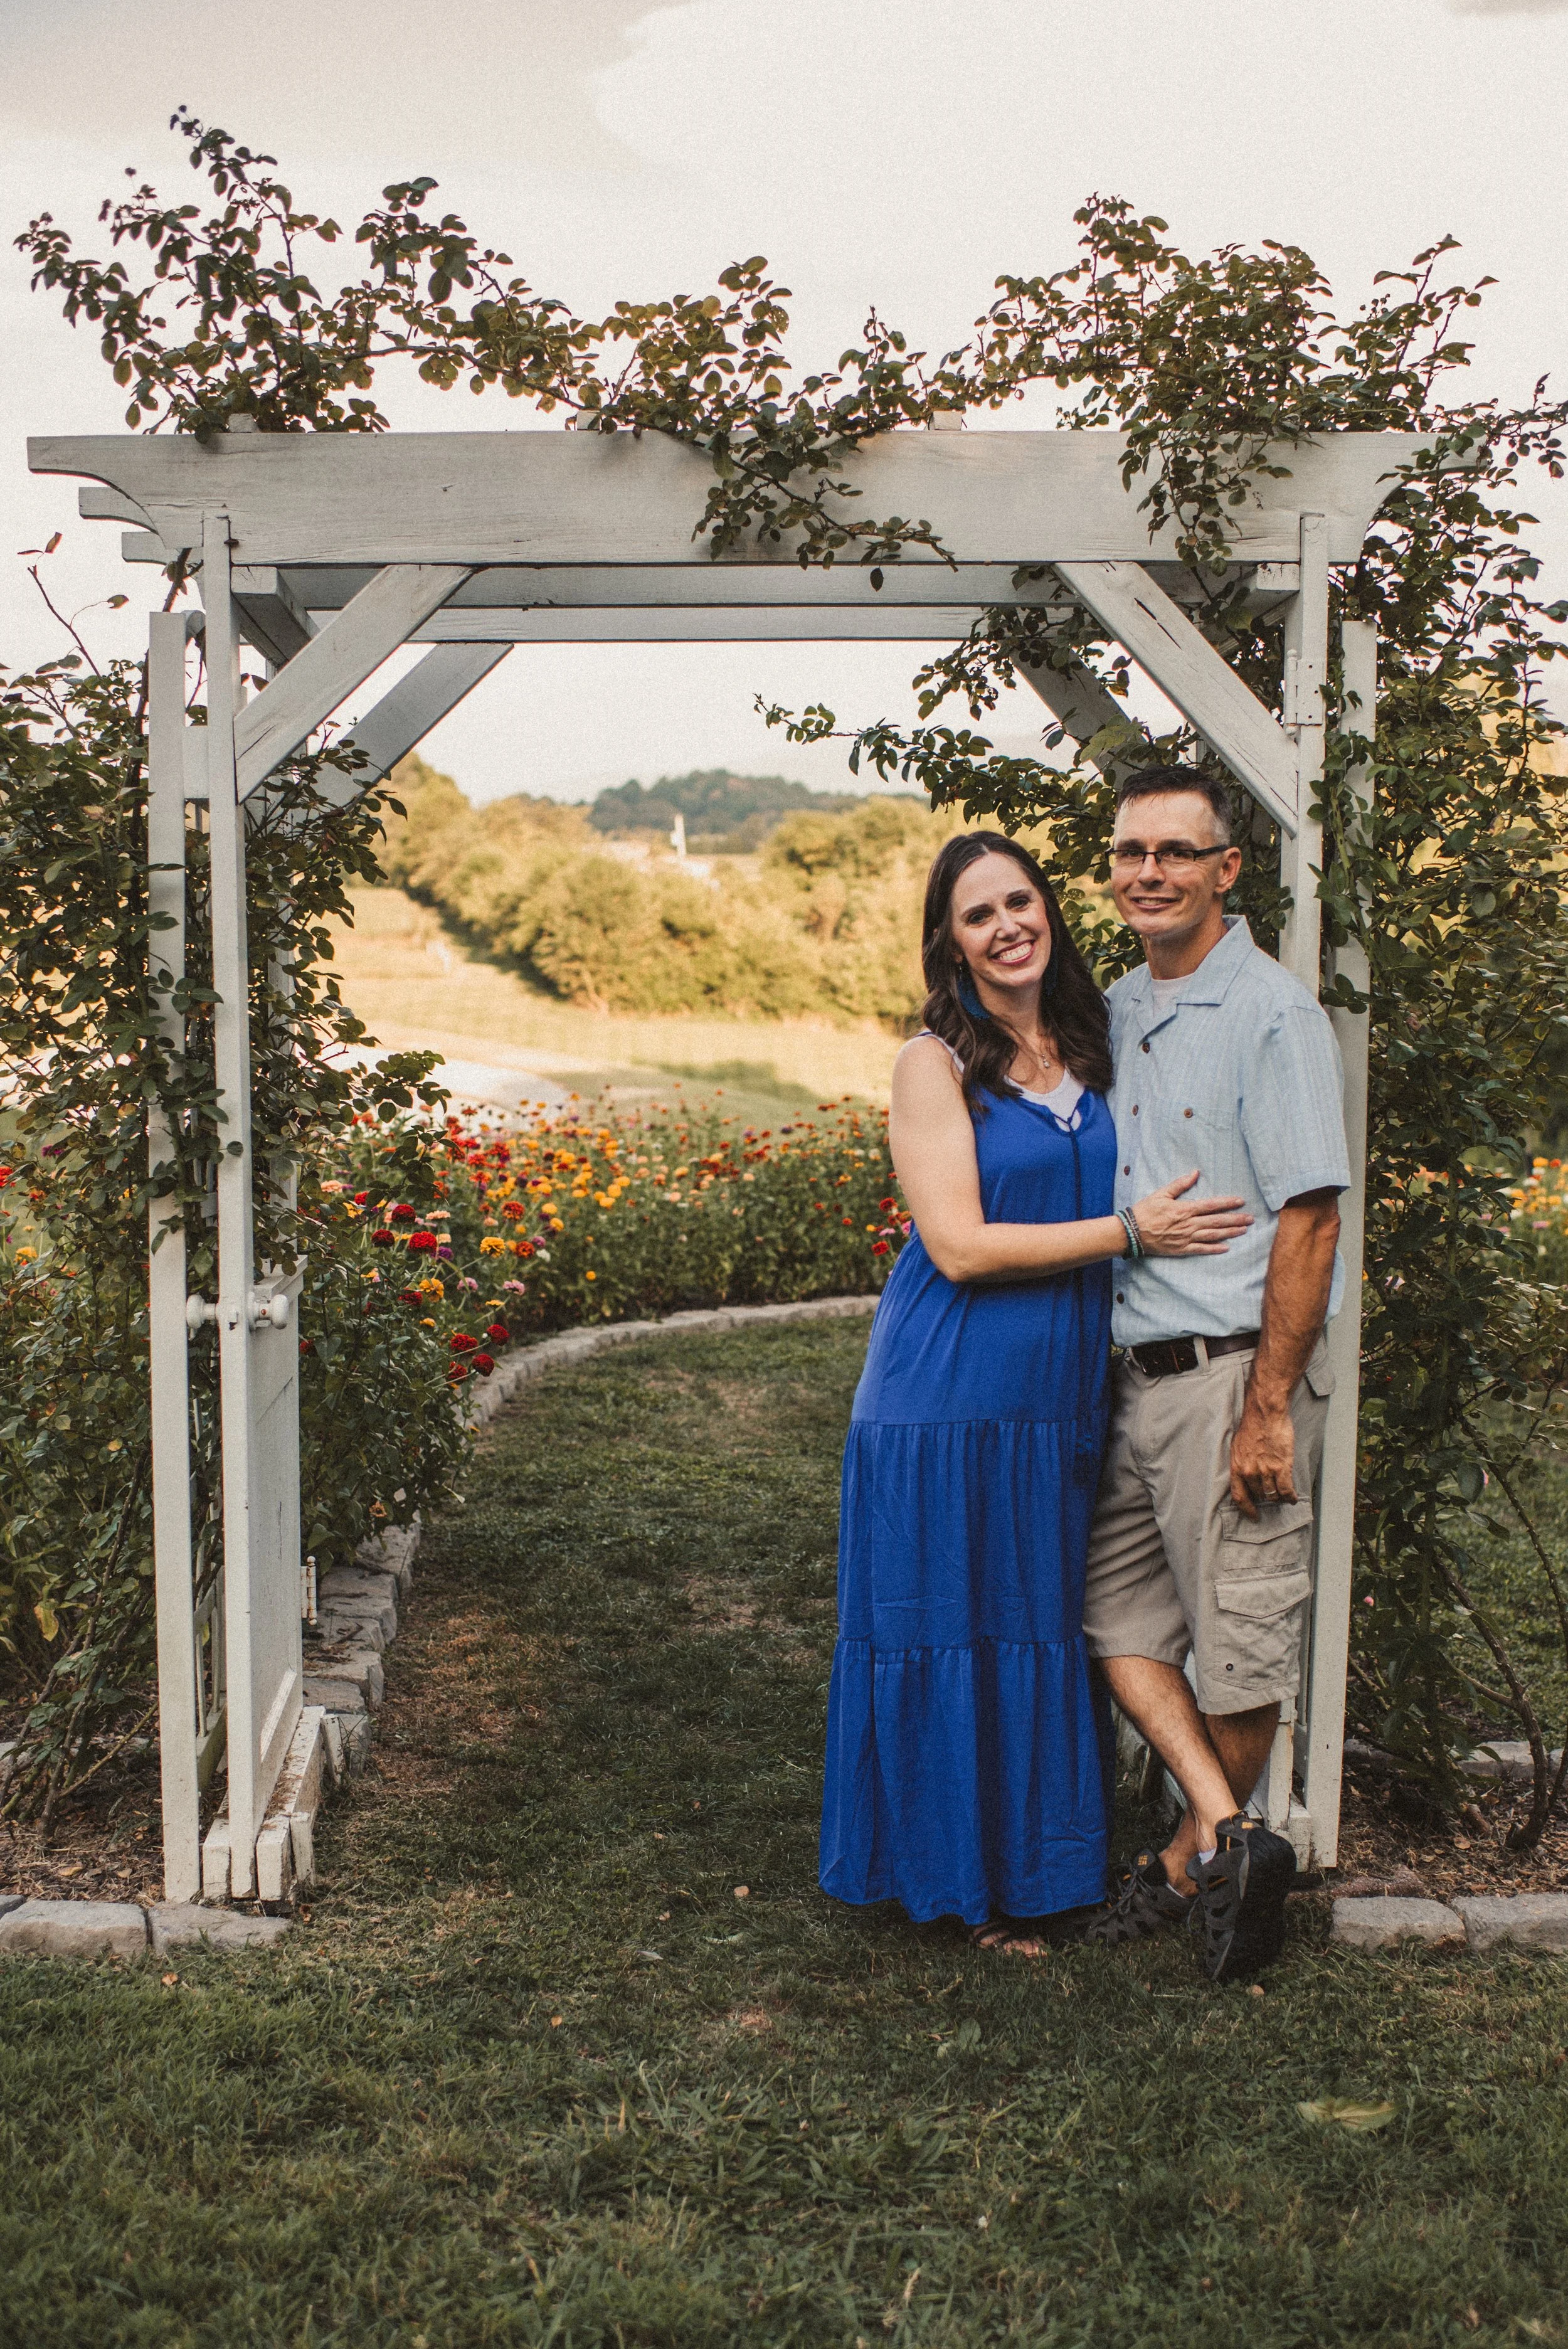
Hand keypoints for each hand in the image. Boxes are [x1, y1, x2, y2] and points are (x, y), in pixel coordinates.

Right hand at [1132, 1170, 1252, 1257]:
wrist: (1131, 1233)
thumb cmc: (1145, 1211)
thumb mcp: (1161, 1194)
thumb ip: (1179, 1184)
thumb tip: (1195, 1173)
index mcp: (1184, 1209)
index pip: (1211, 1205)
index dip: (1227, 1203)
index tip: (1241, 1201)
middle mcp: (1188, 1224)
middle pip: (1217, 1221)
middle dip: (1235, 1219)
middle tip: (1250, 1218)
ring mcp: (1186, 1238)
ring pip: (1213, 1235)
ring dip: (1230, 1232)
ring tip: (1243, 1231)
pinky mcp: (1181, 1249)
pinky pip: (1201, 1249)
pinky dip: (1214, 1249)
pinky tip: (1226, 1247)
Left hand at [1230, 1398, 1297, 1518]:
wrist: (1265, 1413)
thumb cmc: (1252, 1427)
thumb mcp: (1238, 1447)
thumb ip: (1242, 1464)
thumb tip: (1247, 1477)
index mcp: (1237, 1467)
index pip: (1239, 1497)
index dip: (1247, 1509)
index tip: (1253, 1515)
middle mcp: (1250, 1472)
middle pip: (1259, 1496)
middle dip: (1266, 1498)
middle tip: (1272, 1496)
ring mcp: (1266, 1471)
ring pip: (1273, 1495)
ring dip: (1279, 1498)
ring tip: (1283, 1496)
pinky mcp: (1282, 1467)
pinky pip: (1286, 1490)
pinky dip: (1290, 1496)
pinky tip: (1292, 1498)